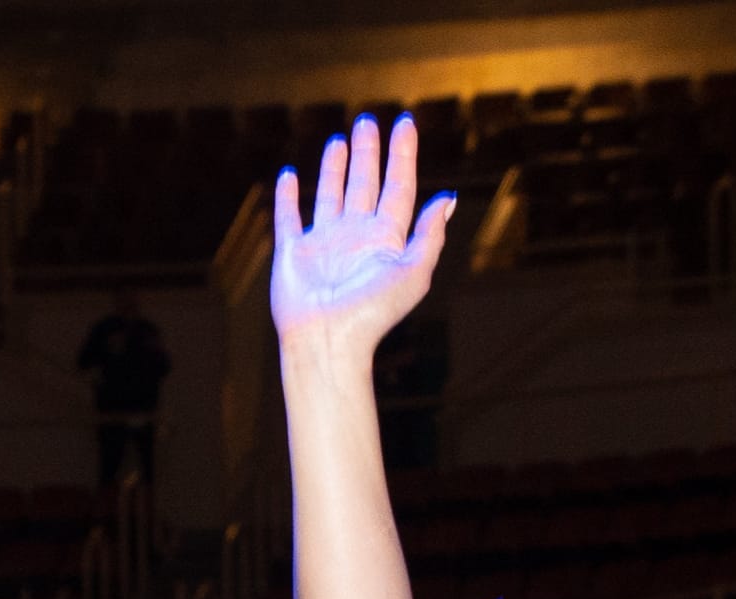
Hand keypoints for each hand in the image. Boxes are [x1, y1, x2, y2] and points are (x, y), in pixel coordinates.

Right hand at [271, 115, 455, 363]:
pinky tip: (290, 176)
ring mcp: (324, 242)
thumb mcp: (414, 272)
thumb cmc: (374, 312)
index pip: (398, 186)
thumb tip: (448, 198)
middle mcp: (356, 236)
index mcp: (387, 238)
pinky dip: (287, 197)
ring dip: (335, 168)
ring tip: (340, 140)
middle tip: (368, 121)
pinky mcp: (293, 252)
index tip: (405, 123)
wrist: (328, 340)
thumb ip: (430, 234)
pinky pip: (289, 217)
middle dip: (368, 153)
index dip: (403, 155)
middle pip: (365, 184)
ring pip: (331, 194)